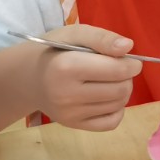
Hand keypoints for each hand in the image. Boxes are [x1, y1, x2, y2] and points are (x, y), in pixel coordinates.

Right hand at [24, 25, 142, 131]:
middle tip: (115, 69)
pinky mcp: (73, 125)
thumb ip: (102, 38)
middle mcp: (67, 94)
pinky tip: (105, 98)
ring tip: (108, 81)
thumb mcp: (75, 34)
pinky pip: (112, 123)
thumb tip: (128, 46)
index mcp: (67, 67)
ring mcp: (69, 113)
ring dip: (122, 91)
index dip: (132, 63)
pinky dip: (116, 110)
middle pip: (121, 89)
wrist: (28, 77)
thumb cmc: (55, 51)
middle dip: (127, 77)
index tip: (127, 58)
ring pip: (119, 105)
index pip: (118, 70)